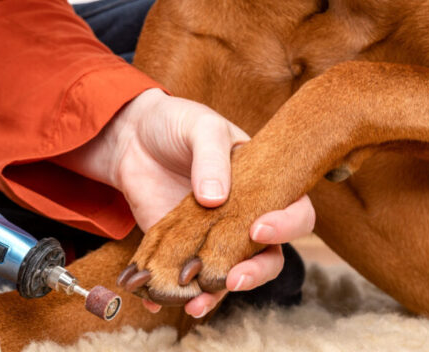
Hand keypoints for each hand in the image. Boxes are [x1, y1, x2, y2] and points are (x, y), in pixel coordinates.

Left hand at [57, 89, 314, 316]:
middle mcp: (246, 216)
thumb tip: (215, 198)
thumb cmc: (178, 124)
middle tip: (231, 279)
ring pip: (228, 275)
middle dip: (255, 273)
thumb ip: (211, 157)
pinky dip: (171, 293)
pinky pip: (185, 277)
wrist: (133, 137)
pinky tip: (153, 299)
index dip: (286, 226)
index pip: (296, 212)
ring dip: (215, 295)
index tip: (258, 230)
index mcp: (265, 183)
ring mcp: (214, 236)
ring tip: (193, 304)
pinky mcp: (182, 248)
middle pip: (268, 256)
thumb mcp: (200, 127)